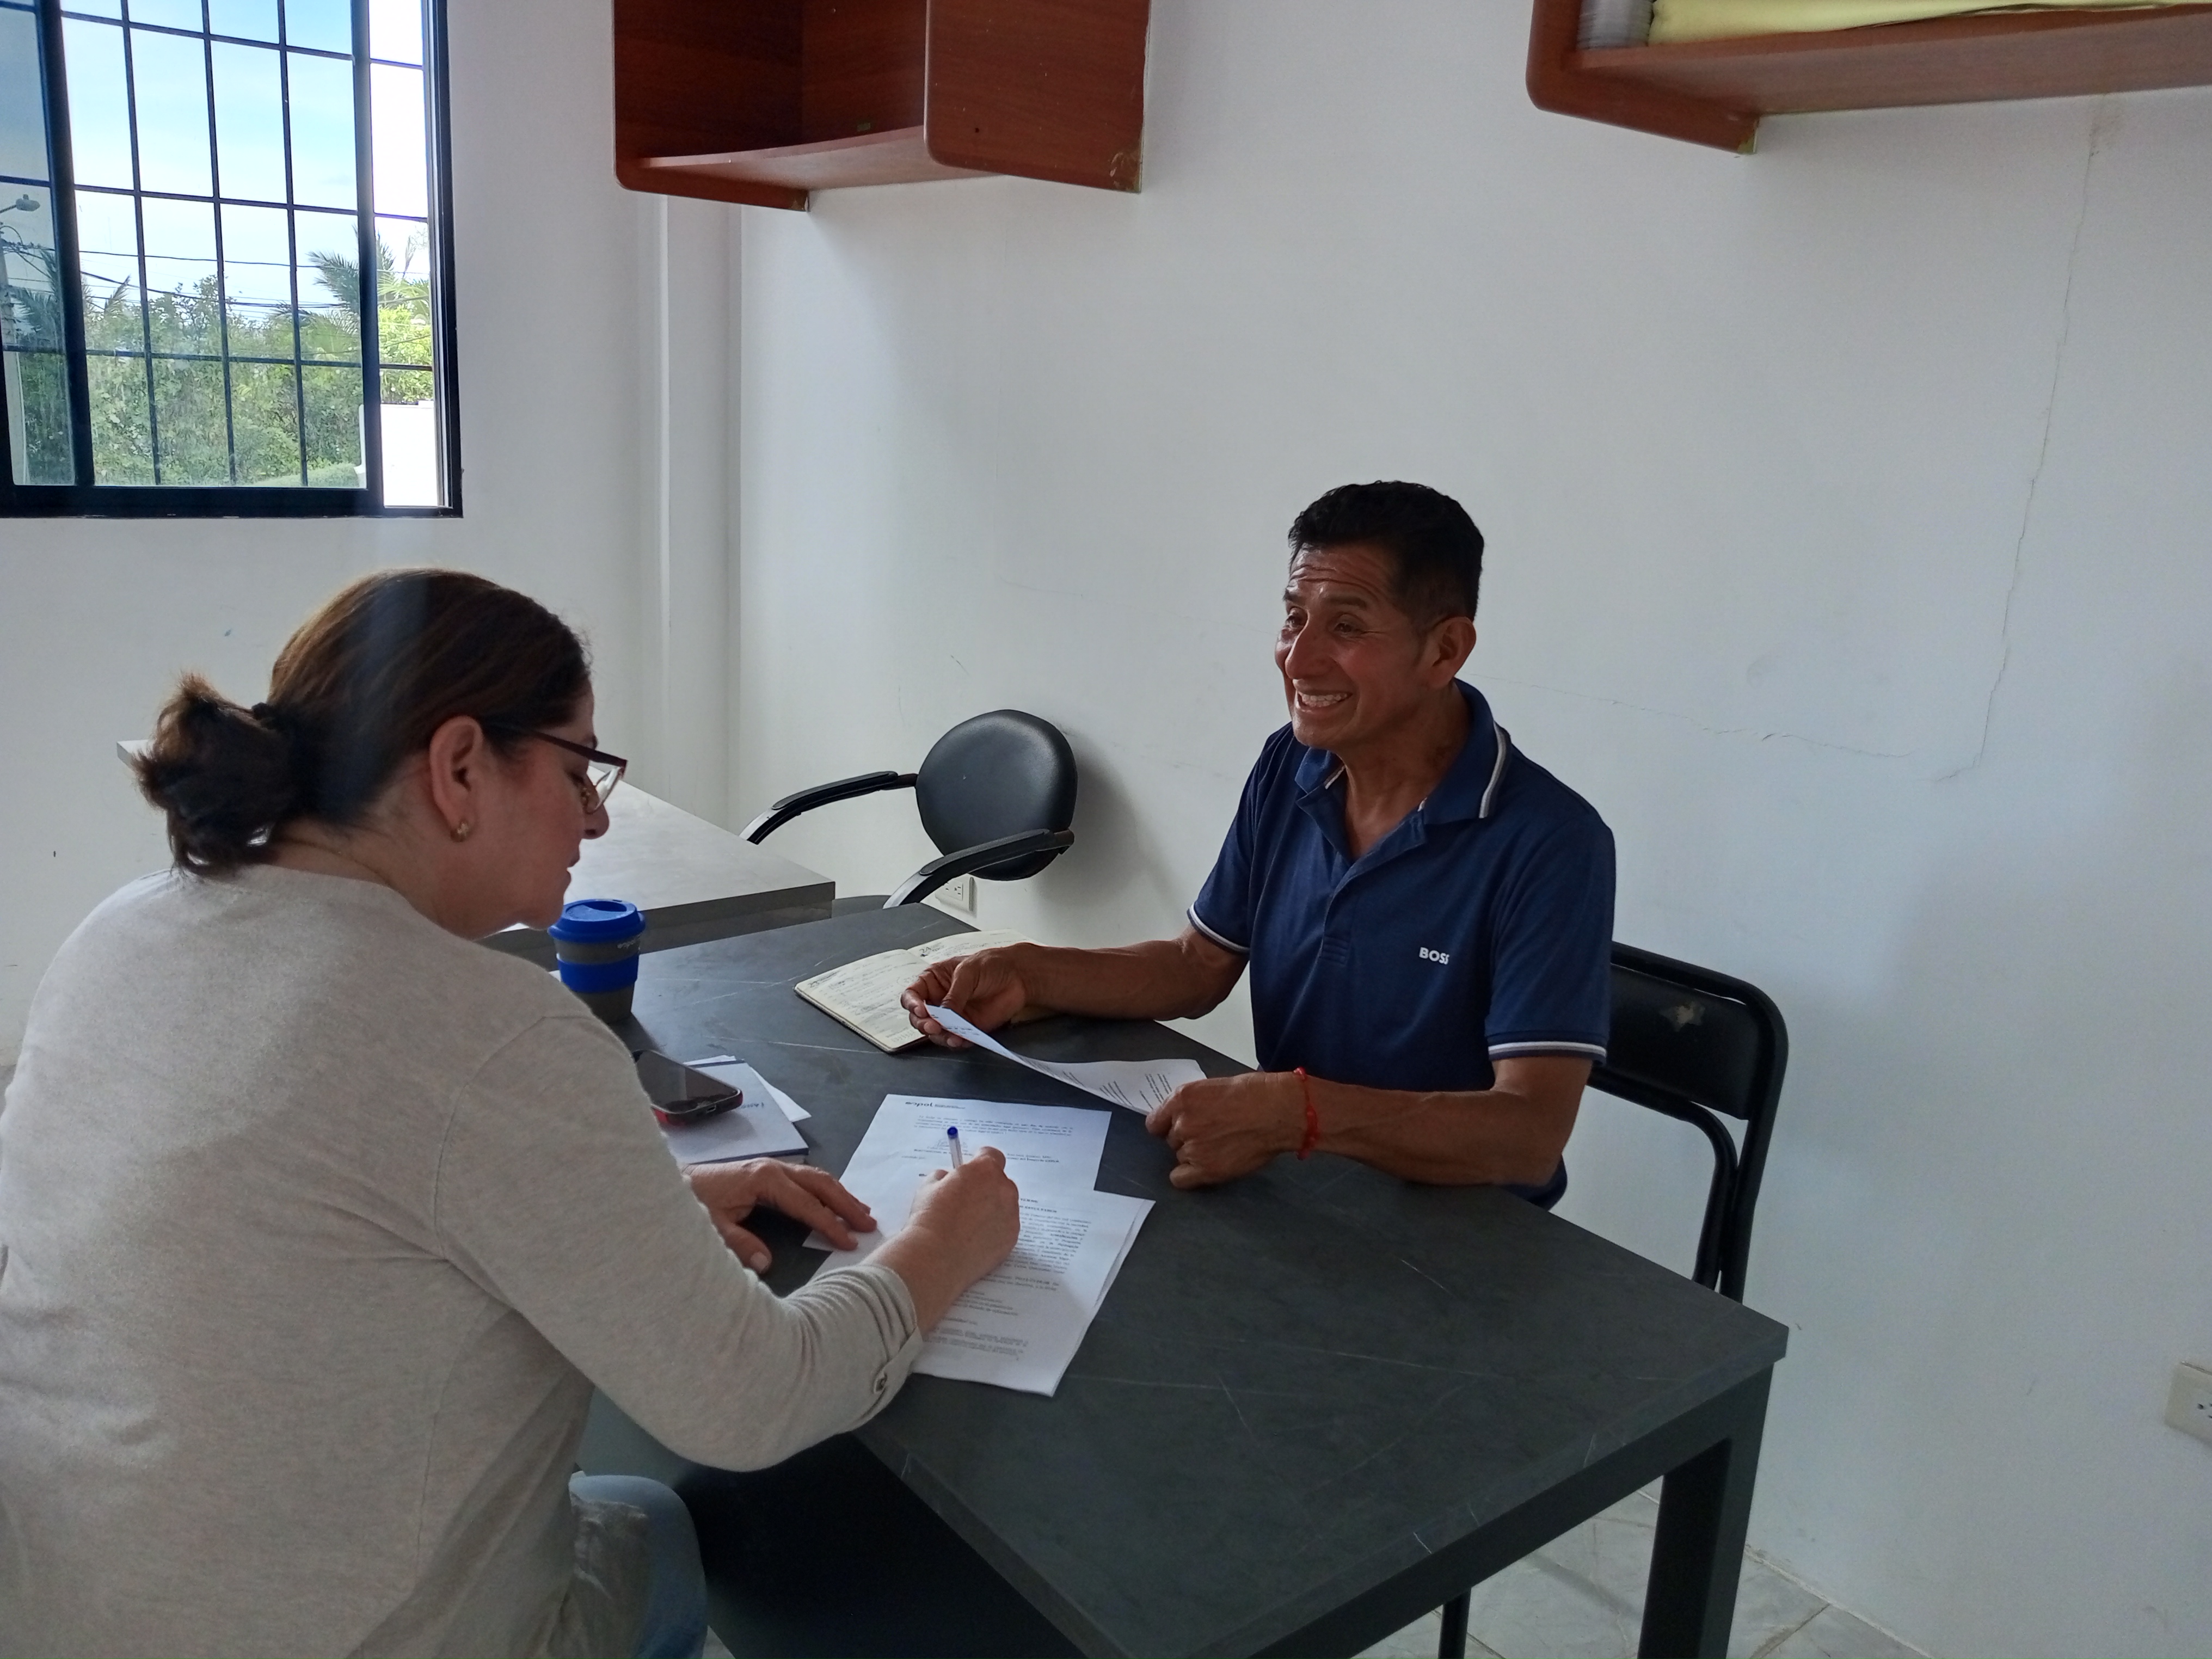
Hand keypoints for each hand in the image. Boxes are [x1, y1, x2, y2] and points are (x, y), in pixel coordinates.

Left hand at [684, 1159, 876, 1272]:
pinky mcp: (765, 1172)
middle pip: (820, 1184)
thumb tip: (767, 1265)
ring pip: (815, 1178)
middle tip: (870, 1224)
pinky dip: (824, 1190)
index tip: (849, 1241)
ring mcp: (770, 1168)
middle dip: (846, 1204)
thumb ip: (739, 1245)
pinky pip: (805, 1179)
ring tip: (862, 1212)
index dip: (829, 1224)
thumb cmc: (690, 1202)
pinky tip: (833, 1201)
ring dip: (840, 1195)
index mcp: (764, 1179)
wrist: (668, 1180)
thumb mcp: (711, 1227)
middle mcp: (773, 1168)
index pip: (806, 1205)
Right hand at [873, 1146, 1021, 1327]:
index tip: (974, 1167)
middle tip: (967, 1199)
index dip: (981, 1160)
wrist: (935, 1257)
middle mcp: (1003, 1189)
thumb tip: (949, 1179)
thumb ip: (944, 1177)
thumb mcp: (929, 1186)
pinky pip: (1006, 1227)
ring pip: (1005, 1205)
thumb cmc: (930, 1218)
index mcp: (984, 1170)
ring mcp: (1011, 1215)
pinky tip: (975, 1238)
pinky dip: (995, 1229)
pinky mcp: (1012, 1237)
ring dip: (992, 1208)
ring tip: (969, 1223)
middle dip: (987, 1186)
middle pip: (1000, 1181)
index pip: (992, 1155)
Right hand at [901, 947, 1033, 1046]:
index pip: (912, 994)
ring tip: (952, 1037)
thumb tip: (944, 1013)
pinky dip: (957, 1042)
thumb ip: (955, 994)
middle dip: (923, 1024)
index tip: (921, 1010)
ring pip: (936, 1032)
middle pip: (919, 1018)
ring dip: (940, 1037)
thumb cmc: (991, 965)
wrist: (1018, 976)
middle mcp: (939, 1000)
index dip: (912, 1004)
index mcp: (933, 981)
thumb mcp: (968, 972)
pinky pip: (956, 1039)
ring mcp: (952, 1015)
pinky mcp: (967, 1027)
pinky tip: (961, 1040)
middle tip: (934, 1027)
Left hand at [1145, 1072, 1303, 1188]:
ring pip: (1180, 1157)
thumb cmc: (1254, 1094)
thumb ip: (1194, 1105)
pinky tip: (1206, 1168)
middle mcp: (1181, 1123)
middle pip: (1171, 1140)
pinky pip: (1180, 1179)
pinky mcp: (1206, 1168)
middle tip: (1213, 1134)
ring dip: (1195, 1155)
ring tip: (1221, 1147)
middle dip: (1187, 1138)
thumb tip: (1185, 1119)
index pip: (1155, 1122)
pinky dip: (1190, 1176)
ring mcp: (1192, 1147)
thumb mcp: (1213, 1088)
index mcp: (1181, 1099)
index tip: (1180, 1128)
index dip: (1168, 1126)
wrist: (1278, 1110)